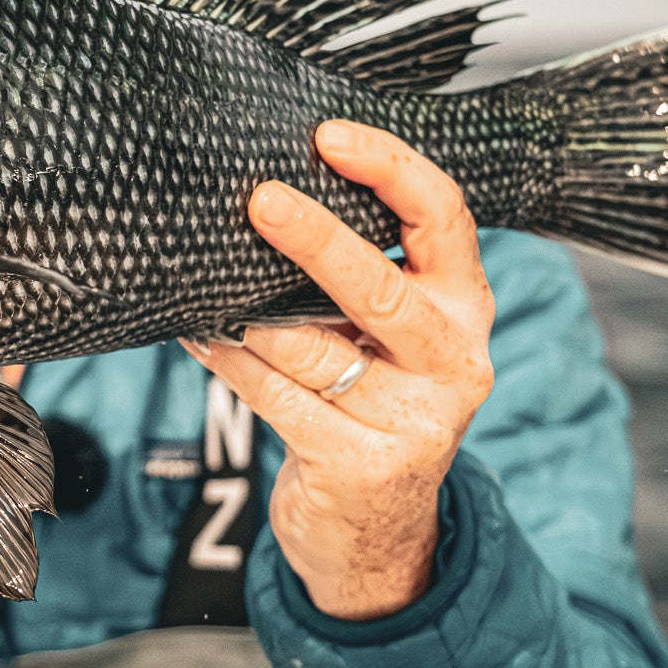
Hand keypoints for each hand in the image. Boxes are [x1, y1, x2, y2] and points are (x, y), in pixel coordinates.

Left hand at [183, 121, 495, 619]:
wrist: (380, 530)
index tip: (329, 137)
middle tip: (258, 200)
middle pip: (380, 287)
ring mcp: (415, 419)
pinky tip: (203, 337)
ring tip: (203, 283)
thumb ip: (360, 275)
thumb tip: (267, 199)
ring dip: (249, 316)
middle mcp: (455, 360)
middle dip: (315, 239)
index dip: (390, 169)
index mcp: (465, 306)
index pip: (445, 218)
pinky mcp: (365, 466)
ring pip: (313, 349)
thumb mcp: (389, 335)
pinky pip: (280, 398)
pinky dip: (232, 363)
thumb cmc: (371, 401)